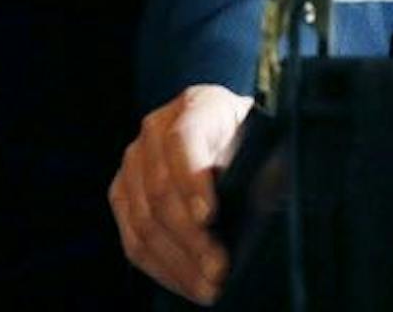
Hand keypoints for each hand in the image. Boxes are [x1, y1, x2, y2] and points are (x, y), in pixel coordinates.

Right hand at [109, 84, 253, 303]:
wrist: (229, 136)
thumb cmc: (254, 140)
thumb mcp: (265, 141)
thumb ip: (265, 165)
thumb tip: (270, 203)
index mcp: (196, 104)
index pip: (183, 142)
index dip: (193, 182)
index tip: (210, 218)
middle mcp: (155, 129)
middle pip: (161, 190)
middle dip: (192, 238)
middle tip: (219, 270)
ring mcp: (133, 162)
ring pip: (144, 222)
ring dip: (178, 262)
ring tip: (209, 287)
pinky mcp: (122, 195)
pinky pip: (133, 240)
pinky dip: (162, 268)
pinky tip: (188, 285)